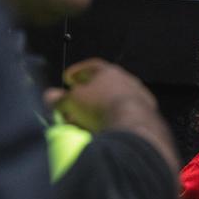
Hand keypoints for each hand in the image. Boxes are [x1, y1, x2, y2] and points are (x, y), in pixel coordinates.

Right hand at [44, 58, 178, 172]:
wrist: (133, 127)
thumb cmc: (101, 108)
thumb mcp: (72, 101)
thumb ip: (60, 98)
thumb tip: (50, 97)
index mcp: (110, 71)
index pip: (91, 66)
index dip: (77, 72)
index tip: (68, 79)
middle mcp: (128, 81)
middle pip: (104, 86)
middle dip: (86, 97)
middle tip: (72, 107)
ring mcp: (140, 99)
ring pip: (115, 103)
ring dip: (99, 111)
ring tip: (83, 123)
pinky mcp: (147, 117)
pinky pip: (125, 117)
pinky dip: (113, 122)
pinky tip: (103, 132)